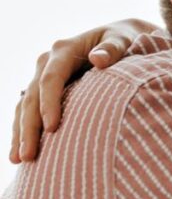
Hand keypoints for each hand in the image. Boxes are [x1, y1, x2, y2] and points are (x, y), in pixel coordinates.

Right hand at [10, 19, 155, 162]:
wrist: (121, 38)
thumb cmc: (126, 40)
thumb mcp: (123, 40)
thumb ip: (113, 49)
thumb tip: (98, 59)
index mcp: (65, 50)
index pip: (51, 78)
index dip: (49, 103)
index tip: (52, 128)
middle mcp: (48, 62)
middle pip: (32, 96)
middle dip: (29, 127)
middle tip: (29, 156)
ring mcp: (44, 76)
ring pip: (25, 106)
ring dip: (21, 133)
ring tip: (19, 160)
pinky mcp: (46, 90)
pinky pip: (30, 111)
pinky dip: (25, 130)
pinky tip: (22, 153)